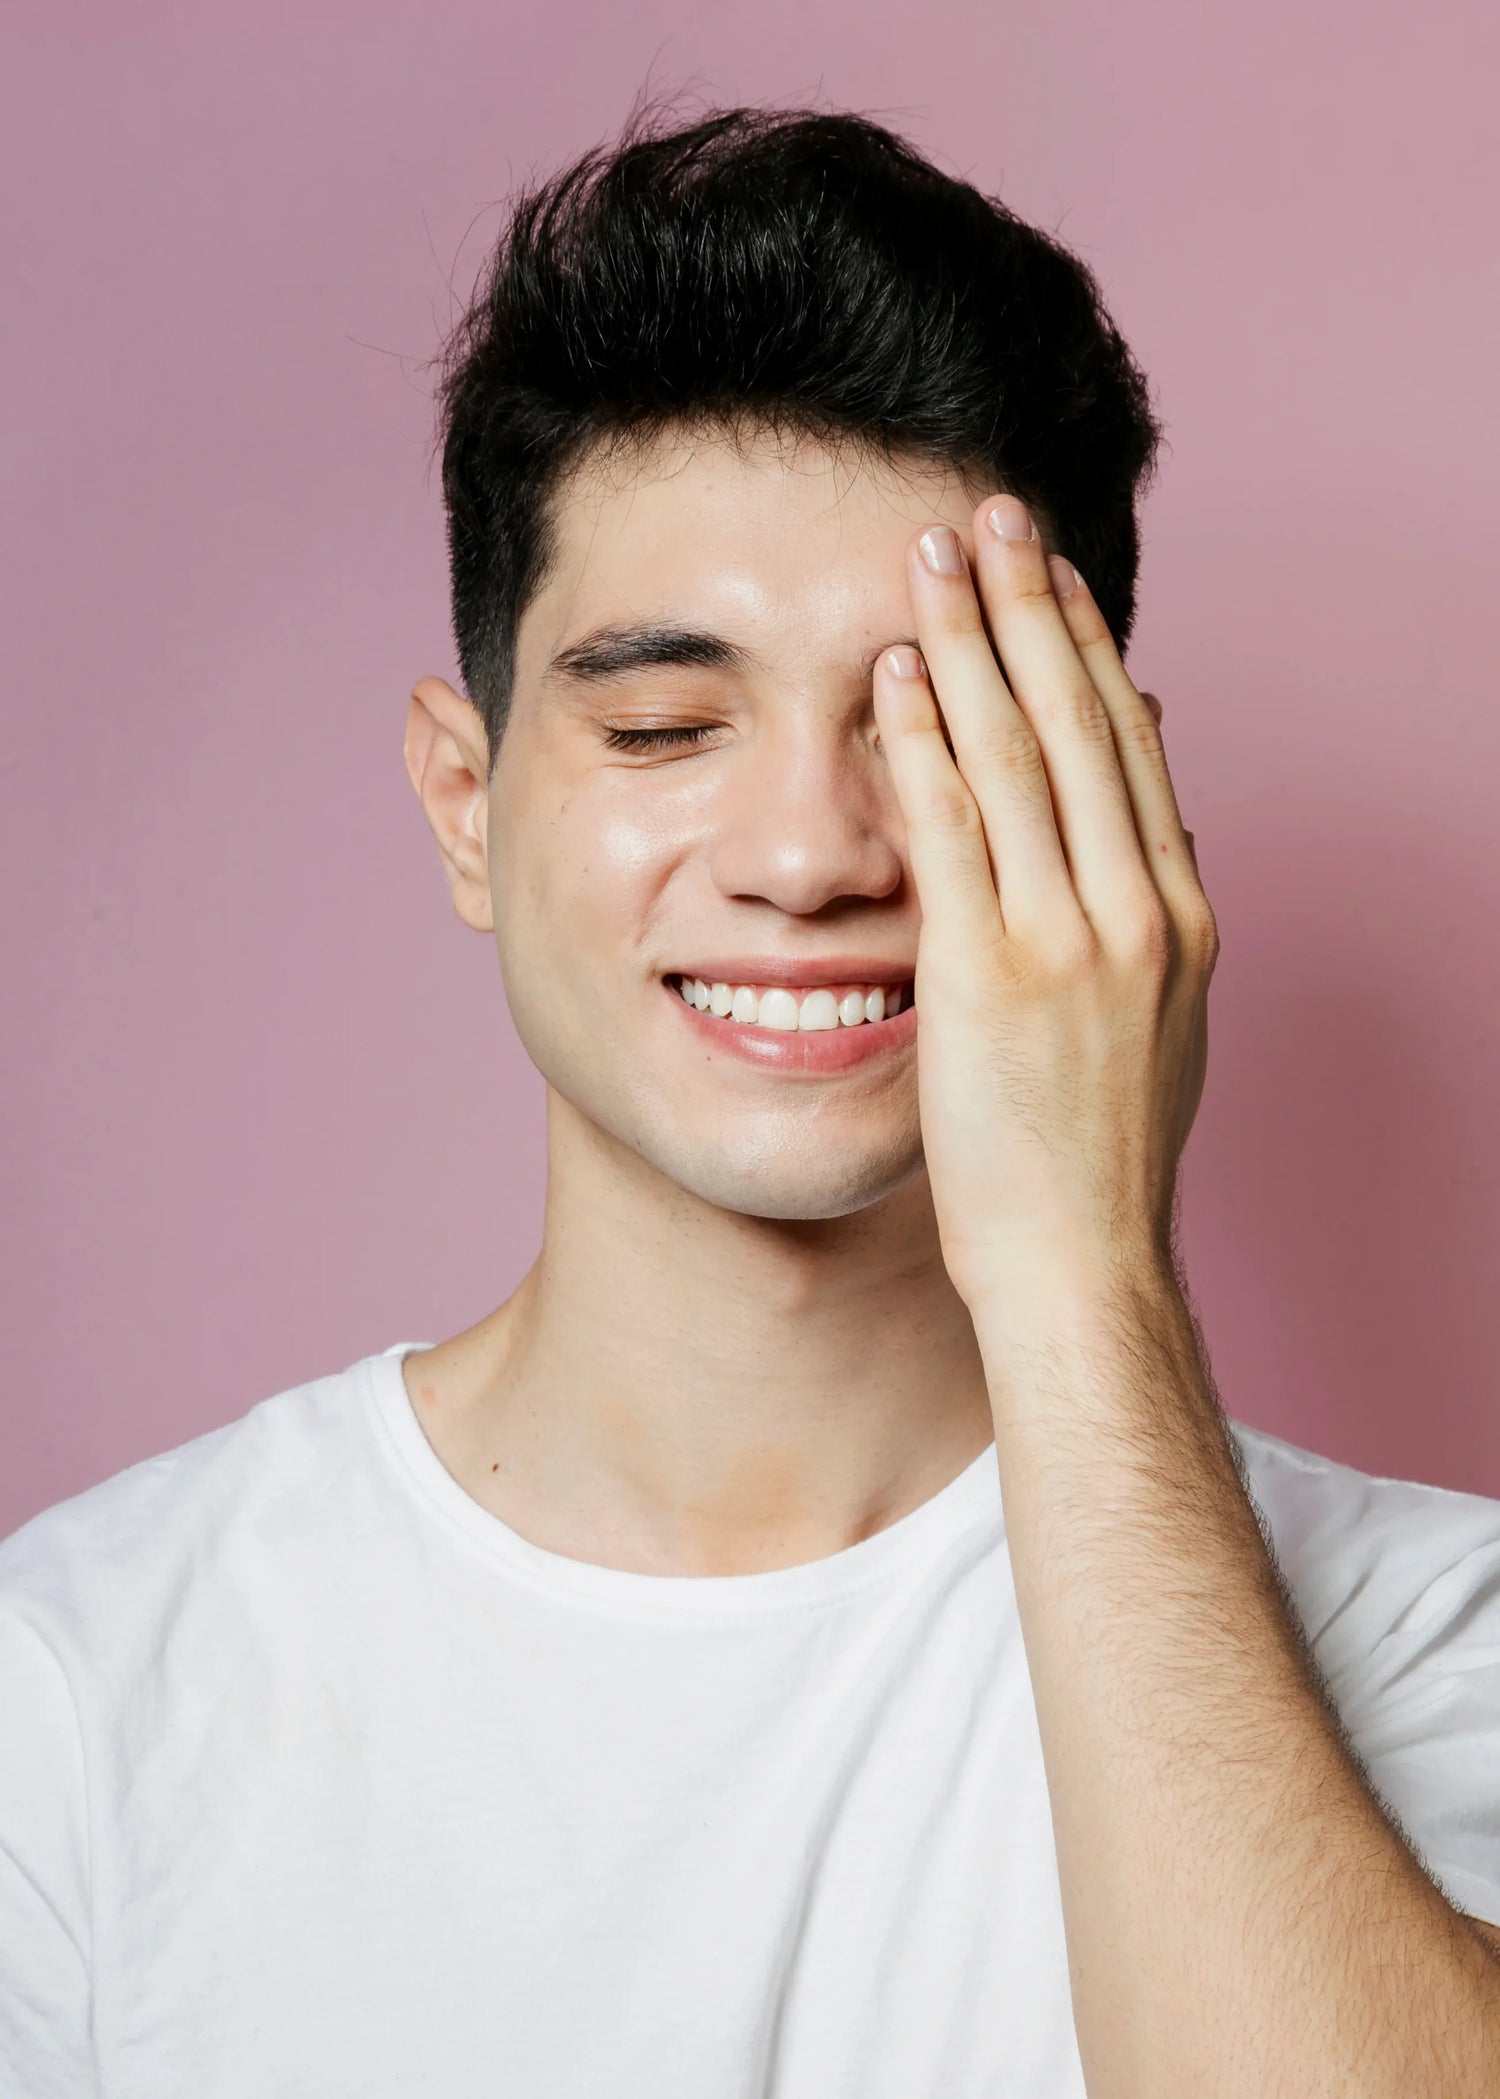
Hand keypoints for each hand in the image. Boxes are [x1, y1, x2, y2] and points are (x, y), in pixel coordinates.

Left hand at [871, 494, 1216, 1315]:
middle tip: (995, 514)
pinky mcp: (991, 974)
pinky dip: (930, 739)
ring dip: (978, 638)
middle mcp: (1139, 909)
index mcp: (1180, 918)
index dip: (1091, 648)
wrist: (1084, 1265)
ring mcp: (1070, 938)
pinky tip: (903, 671)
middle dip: (1037, 605)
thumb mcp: (1156, 1029)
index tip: (1057, 576)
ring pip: (1023, 751)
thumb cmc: (1100, 1164)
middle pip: (1084, 719)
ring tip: (938, 553)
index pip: (1132, 747)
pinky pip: (955, 828)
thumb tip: (1149, 841)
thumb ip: (1148, 928)